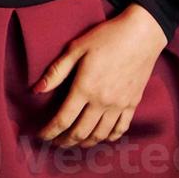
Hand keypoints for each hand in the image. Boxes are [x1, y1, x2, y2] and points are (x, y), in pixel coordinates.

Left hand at [34, 3, 164, 146]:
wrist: (142, 34)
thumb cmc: (106, 37)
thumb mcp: (76, 48)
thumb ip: (56, 71)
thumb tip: (36, 90)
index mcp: (85, 88)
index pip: (63, 119)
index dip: (49, 132)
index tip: (40, 136)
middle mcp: (102, 101)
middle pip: (80, 132)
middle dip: (64, 141)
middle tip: (55, 143)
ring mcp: (119, 105)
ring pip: (100, 135)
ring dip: (84, 143)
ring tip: (74, 142)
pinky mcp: (133, 104)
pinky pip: (120, 129)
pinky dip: (108, 137)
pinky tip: (100, 137)